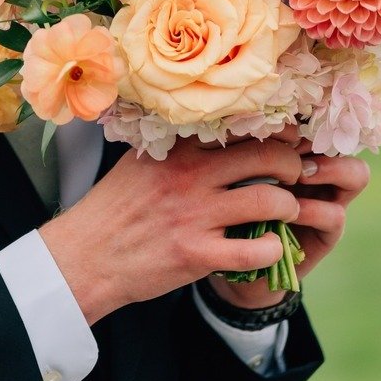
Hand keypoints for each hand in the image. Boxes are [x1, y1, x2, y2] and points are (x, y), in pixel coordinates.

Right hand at [39, 132, 303, 324]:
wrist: (85, 255)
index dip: (275, 134)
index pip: (243, 127)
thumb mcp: (140, 161)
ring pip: (270, 202)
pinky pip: (255, 251)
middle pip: (268, 157)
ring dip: (290, 208)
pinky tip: (271, 250)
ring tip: (287, 213)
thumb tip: (209, 125)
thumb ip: (175, 143)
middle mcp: (190, 176)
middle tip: (295, 177)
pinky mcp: (197, 254)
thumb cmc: (114, 208)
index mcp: (179, 148)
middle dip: (293, 167)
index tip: (287, 142)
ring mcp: (195, 216)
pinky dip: (274, 251)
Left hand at [205, 123, 371, 307]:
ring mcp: (329, 199)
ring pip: (355, 173)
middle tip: (291, 143)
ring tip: (299, 174)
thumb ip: (244, 148)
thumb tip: (240, 114)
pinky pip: (334, 215)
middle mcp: (320, 170)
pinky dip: (312, 211)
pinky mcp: (329, 232)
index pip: (315, 120)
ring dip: (328, 170)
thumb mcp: (233, 173)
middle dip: (319, 139)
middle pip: (343, 140)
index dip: (303, 116)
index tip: (276, 118)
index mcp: (297, 148)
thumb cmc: (228, 205)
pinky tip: (289, 212)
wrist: (232, 259)